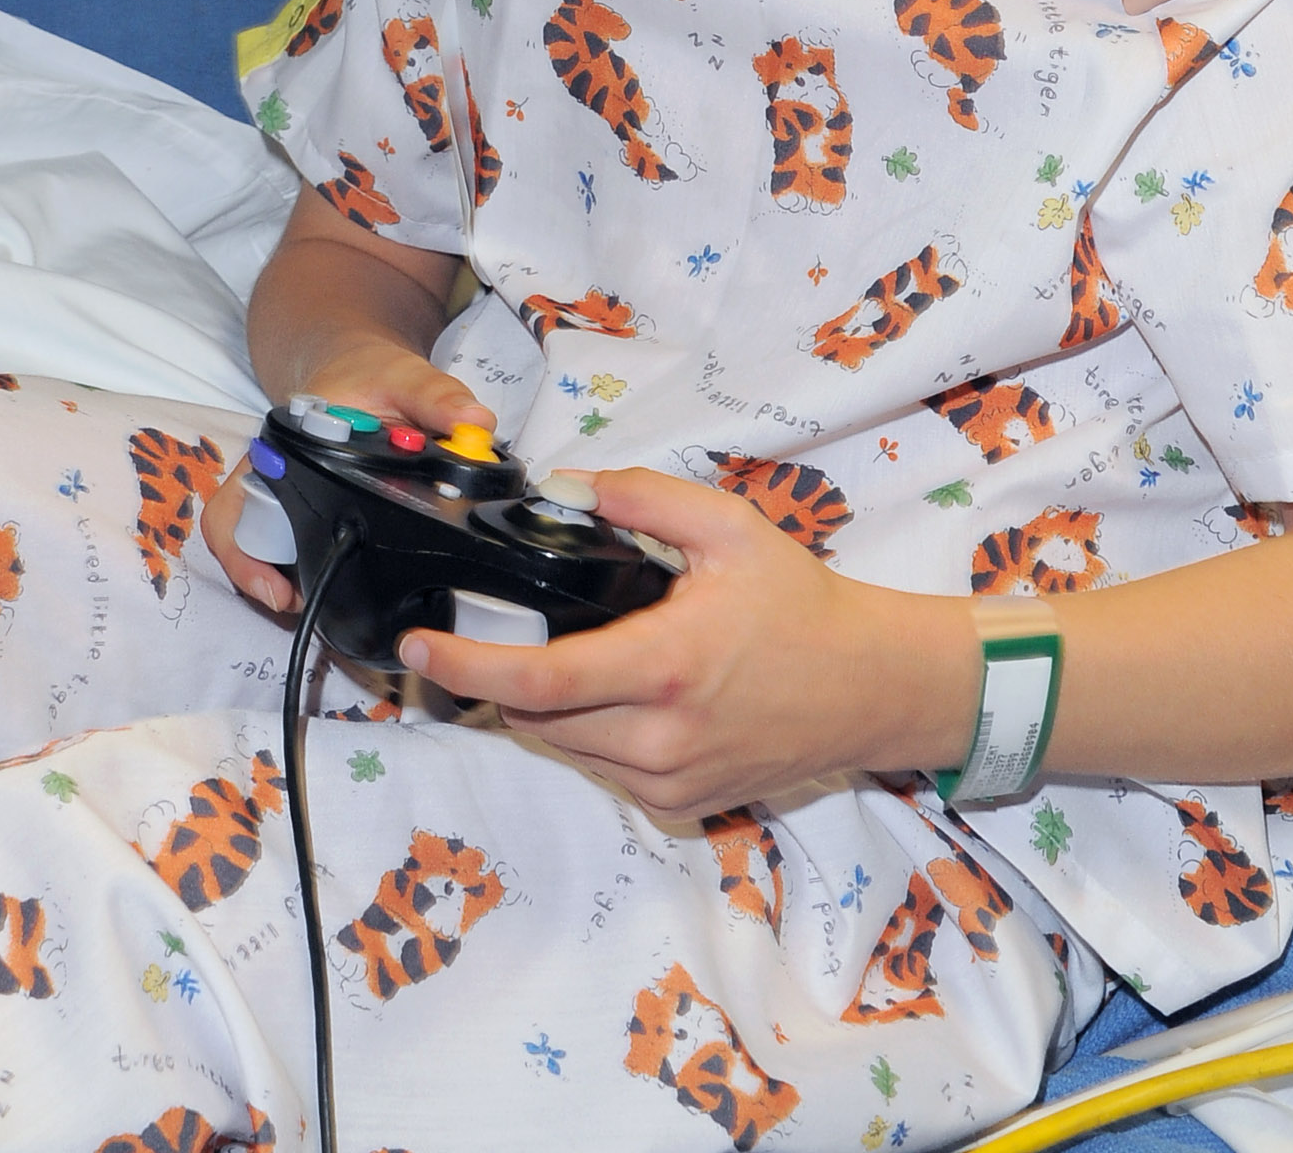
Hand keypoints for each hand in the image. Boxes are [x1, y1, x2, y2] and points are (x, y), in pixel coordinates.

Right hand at [201, 341, 493, 616]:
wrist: (363, 368)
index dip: (244, 557)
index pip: (232, 508)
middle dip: (265, 580)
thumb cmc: (371, 373)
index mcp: (280, 447)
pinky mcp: (306, 512)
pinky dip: (310, 571)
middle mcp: (270, 475)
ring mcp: (286, 497)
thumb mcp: (405, 376)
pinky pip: (291, 552)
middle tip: (307, 605)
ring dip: (288, 580)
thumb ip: (436, 396)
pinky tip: (340, 583)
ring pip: (261, 553)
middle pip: (239, 541)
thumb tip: (475, 421)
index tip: (281, 591)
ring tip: (321, 602)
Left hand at [398, 468, 975, 818]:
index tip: (421, 645)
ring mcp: (671, 782)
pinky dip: (587, 734)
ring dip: (542, 707)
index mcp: (664, 667)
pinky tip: (614, 693)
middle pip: (536, 718)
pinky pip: (604, 771)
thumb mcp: (729, 527)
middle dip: (499, 677)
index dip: (466, 663)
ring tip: (559, 654)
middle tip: (485, 633)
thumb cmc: (802, 605)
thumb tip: (570, 485)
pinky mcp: (682, 807)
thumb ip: (644, 499)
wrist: (870, 687)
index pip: (537, 680)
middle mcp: (660, 738)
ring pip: (564, 749)